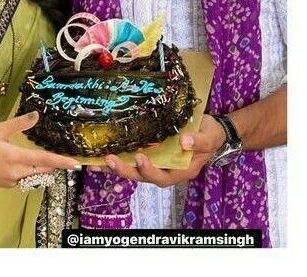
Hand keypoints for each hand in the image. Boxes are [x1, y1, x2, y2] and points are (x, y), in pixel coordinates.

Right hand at [0, 111, 80, 187]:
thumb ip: (18, 124)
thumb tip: (36, 115)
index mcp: (14, 158)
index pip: (43, 160)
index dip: (61, 162)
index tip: (75, 163)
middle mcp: (16, 173)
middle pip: (43, 170)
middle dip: (55, 164)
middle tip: (67, 157)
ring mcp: (11, 181)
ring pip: (35, 176)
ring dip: (44, 168)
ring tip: (52, 159)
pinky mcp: (7, 185)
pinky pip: (25, 179)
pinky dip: (32, 171)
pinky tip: (30, 162)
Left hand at [98, 115, 225, 186]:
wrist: (209, 130)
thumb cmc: (210, 134)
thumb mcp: (209, 137)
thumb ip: (199, 141)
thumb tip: (184, 141)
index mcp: (181, 170)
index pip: (163, 176)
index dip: (150, 170)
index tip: (140, 157)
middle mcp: (166, 170)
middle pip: (143, 177)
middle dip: (125, 170)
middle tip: (108, 160)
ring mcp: (157, 162)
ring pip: (134, 170)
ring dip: (115, 167)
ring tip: (96, 161)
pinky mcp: (151, 153)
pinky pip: (132, 159)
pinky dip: (118, 157)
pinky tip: (102, 153)